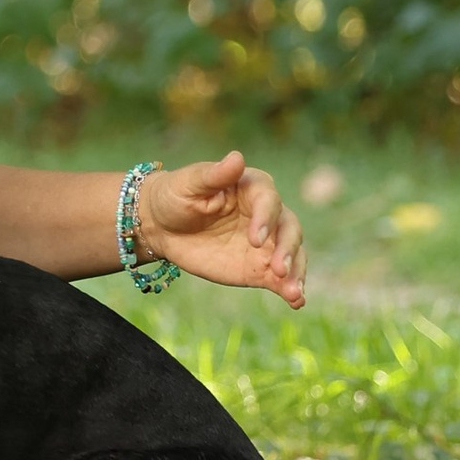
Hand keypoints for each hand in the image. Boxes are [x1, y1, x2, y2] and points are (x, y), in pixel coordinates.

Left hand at [136, 151, 306, 309]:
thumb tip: (237, 158)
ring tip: (293, 292)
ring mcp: (267, 243)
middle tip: (279, 269)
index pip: (269, 201)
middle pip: (289, 229)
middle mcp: (267, 215)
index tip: (256, 239)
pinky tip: (297, 302)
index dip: (265, 219)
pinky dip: (291, 290)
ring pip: (293, 254)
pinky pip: (281, 279)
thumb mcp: (189, 183)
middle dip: (287, 249)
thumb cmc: (176, 195)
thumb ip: (214, 175)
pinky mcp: (260, 267)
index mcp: (253, 187)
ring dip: (296, 272)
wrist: (162, 226)